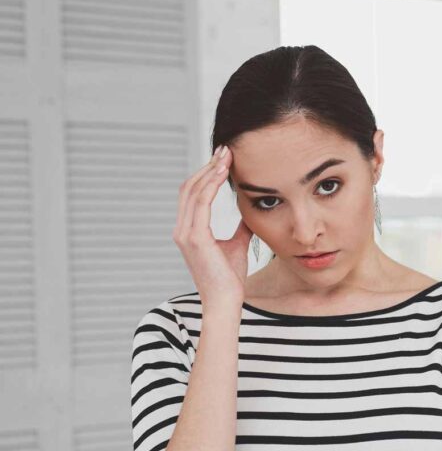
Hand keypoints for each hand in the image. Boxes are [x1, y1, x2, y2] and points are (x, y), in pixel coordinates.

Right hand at [174, 146, 251, 308]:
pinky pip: (200, 203)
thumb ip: (239, 227)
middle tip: (225, 150)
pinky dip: (211, 185)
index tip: (223, 159)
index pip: (193, 194)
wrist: (226, 300)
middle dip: (208, 167)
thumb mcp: (236, 245)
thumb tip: (249, 212)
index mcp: (189, 231)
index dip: (206, 175)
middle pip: (190, 187)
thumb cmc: (230, 278)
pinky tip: (223, 173)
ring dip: (210, 171)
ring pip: (193, 191)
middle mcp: (183, 229)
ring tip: (226, 156)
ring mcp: (185, 233)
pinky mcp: (193, 238)